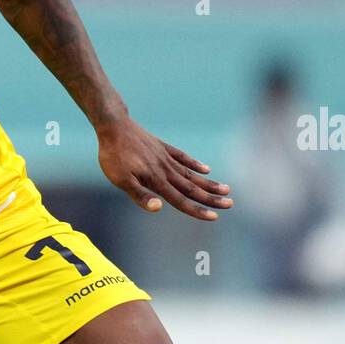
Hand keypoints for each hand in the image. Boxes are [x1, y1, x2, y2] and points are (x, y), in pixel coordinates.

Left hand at [96, 116, 232, 220]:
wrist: (114, 126)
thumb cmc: (114, 157)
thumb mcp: (121, 180)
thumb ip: (140, 195)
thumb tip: (159, 208)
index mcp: (157, 180)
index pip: (181, 200)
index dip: (197, 210)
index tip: (214, 217)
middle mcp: (166, 170)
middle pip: (192, 188)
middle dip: (211, 198)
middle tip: (230, 204)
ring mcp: (166, 158)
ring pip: (191, 174)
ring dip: (208, 183)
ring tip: (226, 188)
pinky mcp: (163, 148)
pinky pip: (183, 158)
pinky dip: (195, 164)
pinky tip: (206, 169)